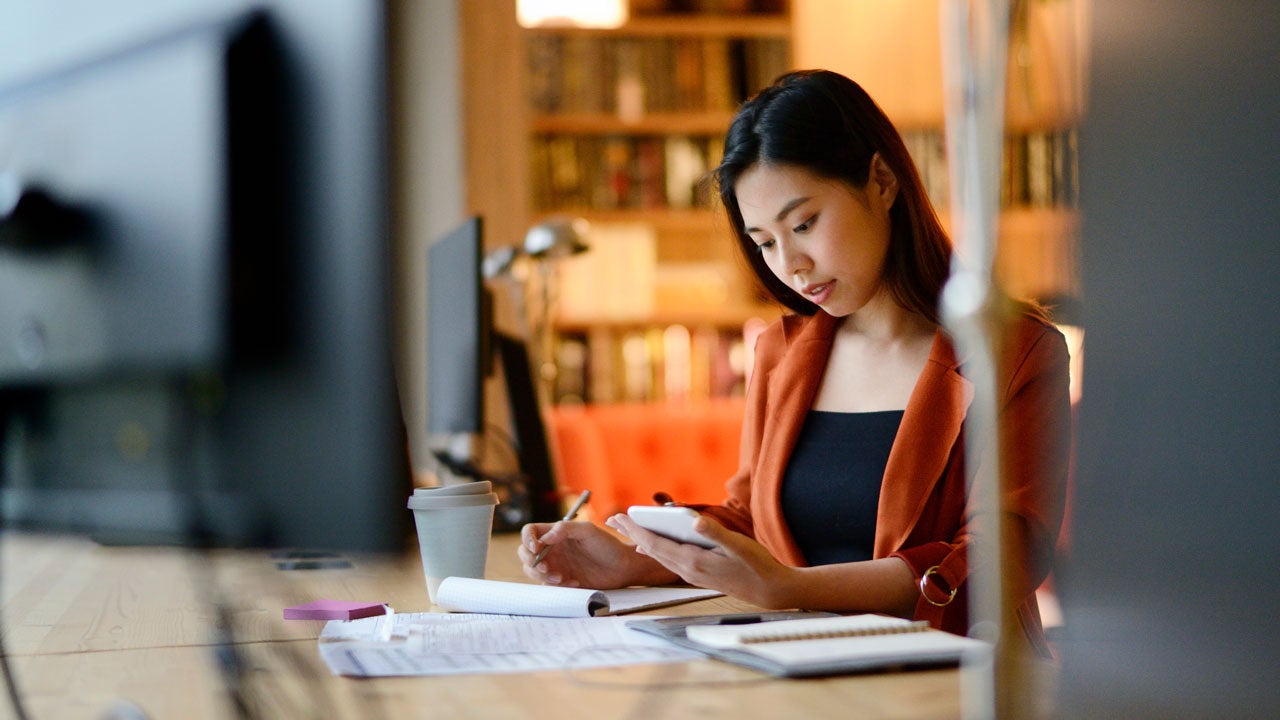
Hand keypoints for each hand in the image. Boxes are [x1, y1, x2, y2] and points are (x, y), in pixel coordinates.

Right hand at [518, 520, 675, 588]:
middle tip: (547, 568)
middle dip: (531, 562)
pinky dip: (556, 586)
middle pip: (525, 553)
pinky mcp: (562, 580)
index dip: (527, 539)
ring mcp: (556, 564)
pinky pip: (548, 585)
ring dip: (543, 576)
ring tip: (562, 578)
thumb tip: (544, 538)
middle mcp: (552, 548)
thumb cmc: (607, 545)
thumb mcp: (588, 531)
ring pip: (533, 570)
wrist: (622, 567)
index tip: (536, 548)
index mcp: (556, 533)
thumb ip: (565, 529)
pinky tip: (574, 582)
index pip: (530, 532)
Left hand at [605, 512, 798, 608]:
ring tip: (628, 529)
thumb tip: (696, 521)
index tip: (619, 517)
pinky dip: (657, 548)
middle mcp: (687, 570)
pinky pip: (669, 560)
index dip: (636, 529)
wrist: (769, 590)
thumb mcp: (739, 546)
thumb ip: (717, 533)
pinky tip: (653, 544)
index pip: (656, 543)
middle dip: (632, 533)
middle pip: (652, 549)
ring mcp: (692, 574)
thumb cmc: (757, 565)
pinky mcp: (698, 574)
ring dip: (643, 540)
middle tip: (612, 518)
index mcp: (693, 561)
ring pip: (659, 556)